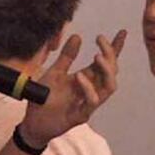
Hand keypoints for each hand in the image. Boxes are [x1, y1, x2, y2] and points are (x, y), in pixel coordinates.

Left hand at [19, 29, 126, 146]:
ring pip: (108, 88)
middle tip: (100, 39)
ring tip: (97, 55)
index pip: (106, 63)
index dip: (115, 48)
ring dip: (106, 70)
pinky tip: (80, 76)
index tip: (122, 32)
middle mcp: (91, 90)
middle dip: (110, 55)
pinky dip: (88, 88)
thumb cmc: (44, 99)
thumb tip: (77, 36)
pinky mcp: (80, 116)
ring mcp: (87, 104)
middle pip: (111, 73)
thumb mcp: (54, 72)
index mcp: (86, 79)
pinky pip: (91, 102)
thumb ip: (66, 57)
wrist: (32, 122)